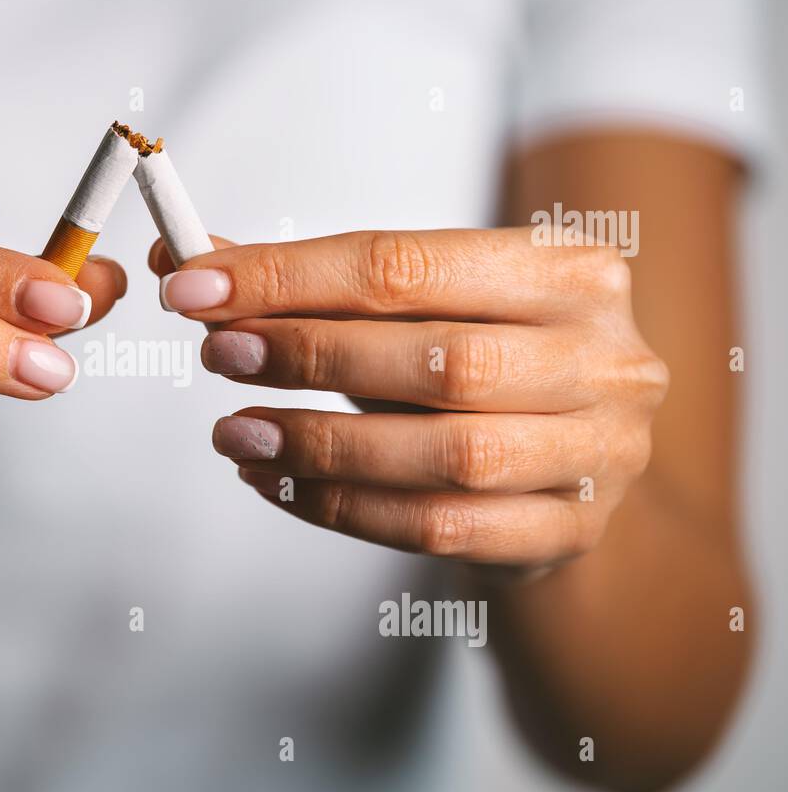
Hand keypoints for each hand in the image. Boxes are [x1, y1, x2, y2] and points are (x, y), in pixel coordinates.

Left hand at [151, 228, 667, 572]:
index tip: (196, 287)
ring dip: (322, 445)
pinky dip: (344, 508)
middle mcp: (605, 357)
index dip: (289, 276)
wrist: (563, 465)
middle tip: (219, 356)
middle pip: (440, 358)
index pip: (407, 264)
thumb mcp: (408, 309)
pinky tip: (276, 483)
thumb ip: (305, 283)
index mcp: (569, 269)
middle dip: (310, 355)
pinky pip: (441, 529)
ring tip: (235, 433)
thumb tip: (186, 261)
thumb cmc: (473, 365)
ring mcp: (600, 452)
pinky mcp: (571, 530)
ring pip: (447, 455)